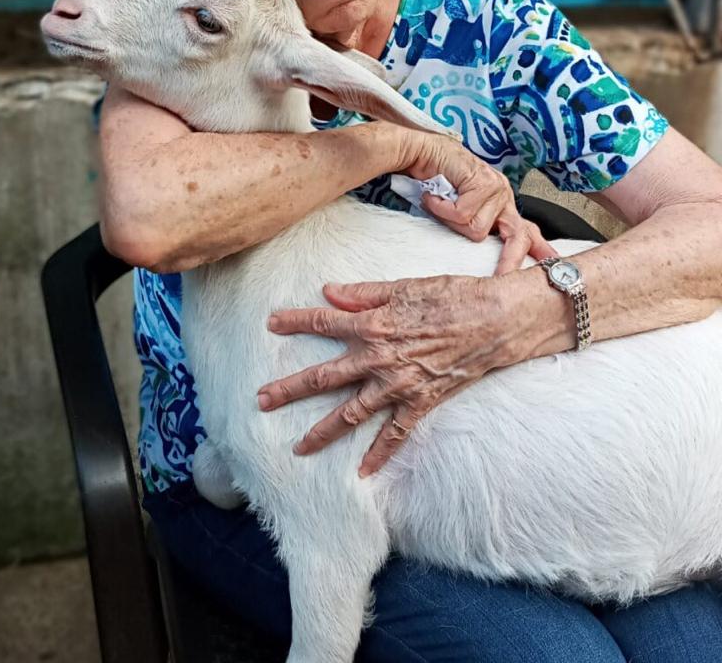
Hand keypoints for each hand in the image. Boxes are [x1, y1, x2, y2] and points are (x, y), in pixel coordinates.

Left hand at [258, 273, 547, 475]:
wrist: (496, 320)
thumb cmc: (452, 295)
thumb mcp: (404, 285)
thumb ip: (364, 292)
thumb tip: (329, 292)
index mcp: (373, 324)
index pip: (324, 322)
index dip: (295, 322)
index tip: (270, 324)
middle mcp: (379, 358)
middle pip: (325, 377)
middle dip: (290, 389)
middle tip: (261, 401)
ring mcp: (399, 384)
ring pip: (351, 413)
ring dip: (322, 431)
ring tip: (297, 447)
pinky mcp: (422, 402)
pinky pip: (395, 435)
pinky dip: (379, 455)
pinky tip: (362, 473)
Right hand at [398, 129, 555, 273]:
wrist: (423, 152)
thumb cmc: (437, 180)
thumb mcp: (458, 209)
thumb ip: (472, 224)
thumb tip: (479, 252)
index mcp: (501, 204)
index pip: (527, 231)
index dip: (538, 250)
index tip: (550, 265)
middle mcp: (503, 195)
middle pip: (518, 236)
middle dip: (509, 260)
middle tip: (500, 275)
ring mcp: (496, 188)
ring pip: (478, 229)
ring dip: (451, 220)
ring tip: (439, 205)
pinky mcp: (484, 181)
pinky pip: (462, 213)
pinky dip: (441, 208)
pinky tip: (433, 197)